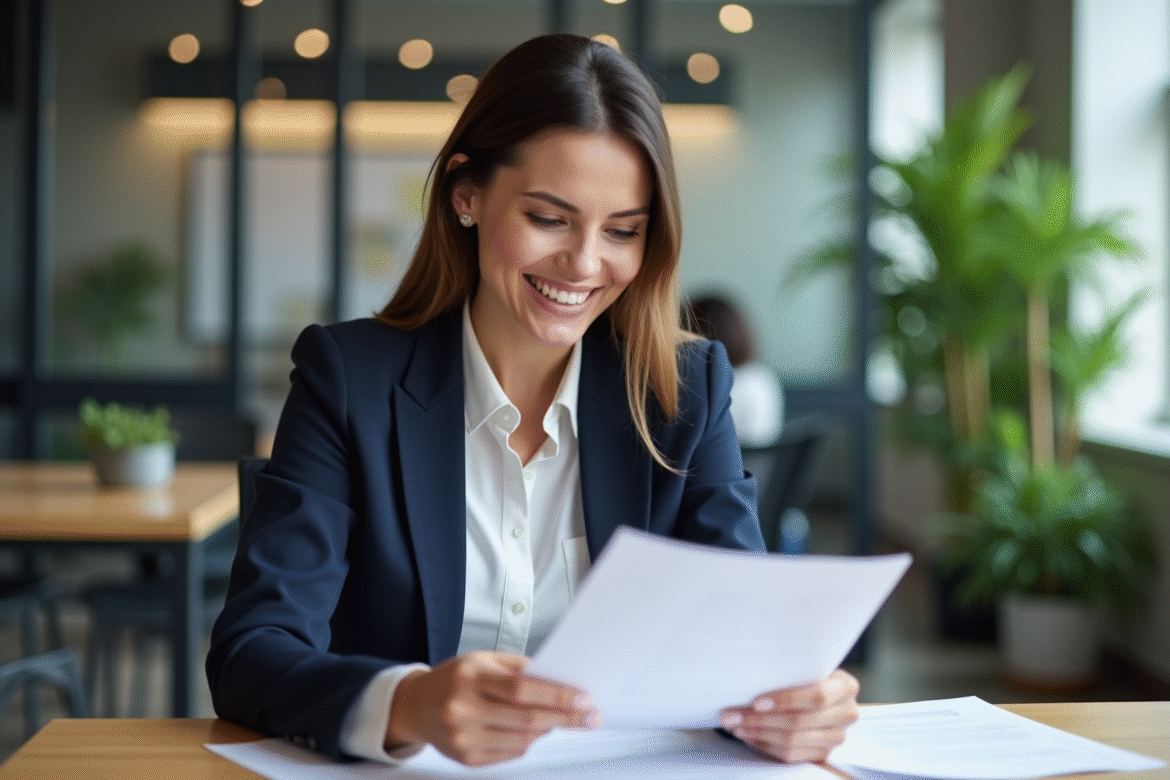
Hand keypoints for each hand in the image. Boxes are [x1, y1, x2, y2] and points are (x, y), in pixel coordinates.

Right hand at [386, 650, 600, 765]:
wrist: (417, 706)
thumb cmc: (456, 678)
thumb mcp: (484, 660)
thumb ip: (519, 669)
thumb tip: (560, 680)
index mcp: (470, 676)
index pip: (522, 689)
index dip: (557, 695)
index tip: (583, 697)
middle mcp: (463, 708)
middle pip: (526, 718)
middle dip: (564, 717)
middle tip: (589, 716)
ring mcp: (462, 737)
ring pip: (522, 739)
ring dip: (548, 730)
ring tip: (561, 720)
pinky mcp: (465, 758)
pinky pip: (511, 753)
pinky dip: (528, 742)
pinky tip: (533, 731)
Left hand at [718, 669, 859, 763]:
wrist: (826, 692)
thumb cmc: (808, 674)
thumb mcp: (807, 665)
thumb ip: (791, 669)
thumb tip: (749, 676)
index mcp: (845, 686)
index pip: (816, 696)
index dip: (785, 700)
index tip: (756, 701)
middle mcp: (847, 713)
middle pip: (800, 722)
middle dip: (760, 719)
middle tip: (732, 715)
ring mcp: (837, 737)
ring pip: (792, 741)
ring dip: (758, 734)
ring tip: (736, 726)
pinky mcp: (824, 753)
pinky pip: (791, 755)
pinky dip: (765, 745)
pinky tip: (749, 736)